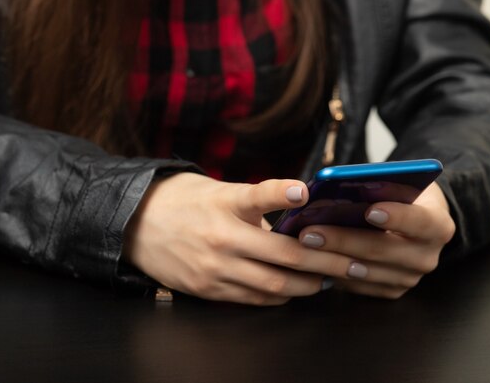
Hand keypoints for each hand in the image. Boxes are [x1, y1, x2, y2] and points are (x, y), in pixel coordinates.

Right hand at [123, 173, 336, 305]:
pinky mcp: (207, 289)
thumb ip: (256, 203)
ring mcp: (214, 267)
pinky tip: (295, 289)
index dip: (282, 192)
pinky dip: (278, 296)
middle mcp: (220, 236)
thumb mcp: (219, 191)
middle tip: (353, 264)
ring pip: (274, 284)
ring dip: (307, 285)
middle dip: (326, 262)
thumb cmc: (185, 202)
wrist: (136, 224)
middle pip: (284, 255)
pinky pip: (252, 298)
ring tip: (330, 280)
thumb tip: (300, 213)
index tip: (306, 191)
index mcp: (224, 203)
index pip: (257, 195)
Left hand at [297, 182, 455, 298]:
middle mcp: (427, 257)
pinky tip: (311, 259)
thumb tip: (348, 185)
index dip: (396, 217)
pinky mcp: (390, 291)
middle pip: (382, 250)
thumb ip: (381, 184)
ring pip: (364, 272)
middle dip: (343, 240)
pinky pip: (358, 285)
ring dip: (329, 259)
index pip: (420, 222)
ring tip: (303, 244)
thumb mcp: (400, 182)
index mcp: (438, 226)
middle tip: (310, 231)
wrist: (415, 221)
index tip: (369, 210)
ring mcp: (409, 279)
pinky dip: (332, 272)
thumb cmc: (402, 195)